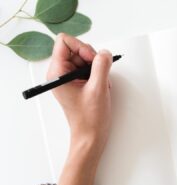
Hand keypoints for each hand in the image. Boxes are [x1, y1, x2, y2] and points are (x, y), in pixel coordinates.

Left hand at [47, 33, 112, 184]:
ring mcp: (69, 78)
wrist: (91, 136)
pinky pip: (89, 69)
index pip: (65, 42)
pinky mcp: (77, 83)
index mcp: (57, 73)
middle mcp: (60, 73)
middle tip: (99, 75)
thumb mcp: (98, 89)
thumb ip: (102, 66)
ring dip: (98, 69)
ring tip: (101, 85)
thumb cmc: (90, 118)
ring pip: (85, 58)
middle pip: (77, 49)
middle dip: (93, 59)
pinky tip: (101, 88)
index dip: (82, 47)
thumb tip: (105, 52)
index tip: (93, 60)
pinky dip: (98, 75)